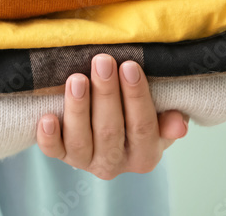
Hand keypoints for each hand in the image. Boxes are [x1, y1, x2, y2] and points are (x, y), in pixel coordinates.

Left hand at [36, 55, 187, 179]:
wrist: (112, 131)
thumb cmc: (137, 115)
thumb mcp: (161, 117)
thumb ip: (169, 120)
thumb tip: (179, 123)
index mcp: (145, 155)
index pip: (142, 126)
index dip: (136, 97)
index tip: (130, 66)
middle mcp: (116, 163)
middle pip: (110, 130)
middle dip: (106, 93)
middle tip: (103, 62)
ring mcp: (86, 161)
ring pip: (80, 140)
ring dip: (78, 109)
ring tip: (76, 79)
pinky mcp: (63, 156)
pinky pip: (53, 151)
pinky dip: (48, 137)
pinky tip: (47, 117)